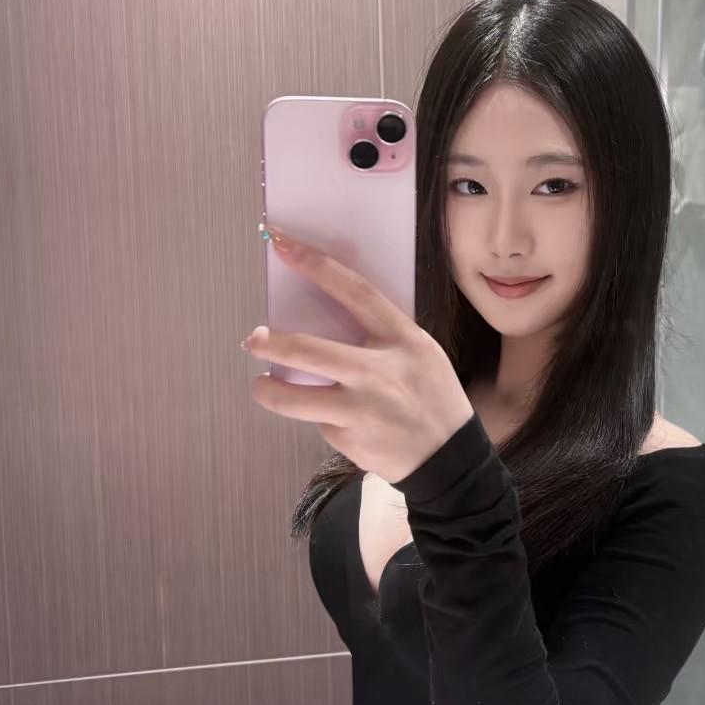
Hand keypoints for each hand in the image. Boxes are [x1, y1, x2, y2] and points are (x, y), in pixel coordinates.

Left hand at [243, 227, 473, 485]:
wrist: (450, 458)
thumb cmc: (432, 397)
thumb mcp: (420, 354)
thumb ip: (380, 336)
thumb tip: (323, 317)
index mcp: (402, 339)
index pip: (354, 291)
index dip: (316, 265)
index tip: (284, 246)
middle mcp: (380, 371)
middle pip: (307, 349)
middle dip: (269, 343)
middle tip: (254, 340)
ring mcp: (362, 408)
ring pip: (292, 397)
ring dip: (267, 390)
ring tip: (262, 385)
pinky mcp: (349, 438)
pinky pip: (317, 420)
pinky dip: (318, 417)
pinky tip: (336, 421)